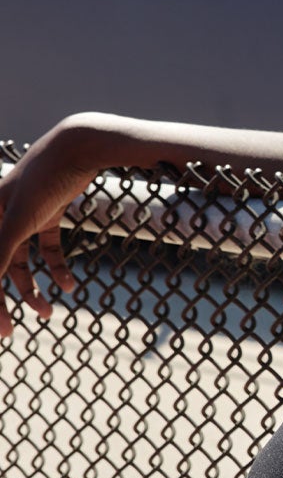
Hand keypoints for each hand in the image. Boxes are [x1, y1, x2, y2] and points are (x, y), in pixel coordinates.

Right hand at [0, 121, 103, 341]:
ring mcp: (24, 215)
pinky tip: (70, 286)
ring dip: (34, 288)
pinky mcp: (48, 213)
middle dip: (5, 300)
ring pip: (22, 262)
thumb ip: (0, 249)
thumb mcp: (20, 218)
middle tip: (12, 332)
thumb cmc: (45, 177)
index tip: (0, 331)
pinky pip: (48, 248)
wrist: (79, 146)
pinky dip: (57, 268)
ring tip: (49, 313)